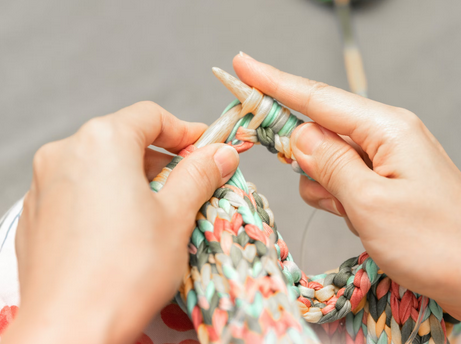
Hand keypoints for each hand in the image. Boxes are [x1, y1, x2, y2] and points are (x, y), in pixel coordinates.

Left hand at [3, 101, 238, 343]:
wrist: (68, 330)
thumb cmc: (125, 271)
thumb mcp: (176, 216)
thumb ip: (199, 175)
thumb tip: (220, 154)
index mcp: (101, 141)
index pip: (151, 116)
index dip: (185, 131)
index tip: (207, 148)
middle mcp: (65, 153)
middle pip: (124, 139)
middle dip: (161, 159)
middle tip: (190, 185)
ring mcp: (44, 184)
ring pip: (101, 166)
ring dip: (135, 179)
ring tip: (159, 213)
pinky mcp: (37, 214)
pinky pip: (79, 191)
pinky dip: (107, 198)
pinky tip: (124, 231)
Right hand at [233, 53, 460, 318]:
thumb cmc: (435, 242)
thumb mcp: (370, 203)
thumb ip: (329, 164)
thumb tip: (297, 135)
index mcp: (386, 129)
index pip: (317, 98)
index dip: (274, 82)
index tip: (243, 66)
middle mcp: (385, 136)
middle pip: (319, 128)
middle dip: (302, 154)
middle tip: (311, 181)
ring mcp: (383, 158)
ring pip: (325, 159)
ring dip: (324, 186)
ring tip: (350, 212)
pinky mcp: (381, 179)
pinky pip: (340, 178)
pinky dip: (337, 197)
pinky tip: (355, 216)